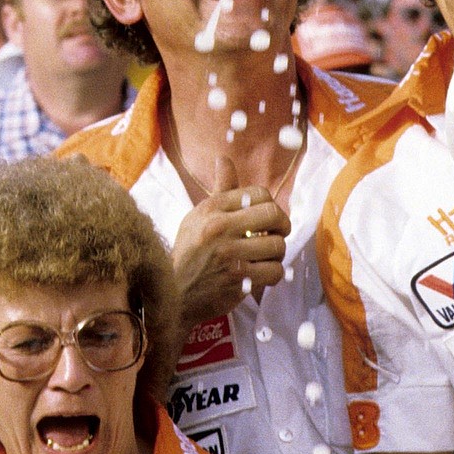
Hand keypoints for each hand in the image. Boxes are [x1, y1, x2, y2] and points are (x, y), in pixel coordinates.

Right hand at [172, 156, 289, 320]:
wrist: (172, 296)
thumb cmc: (190, 253)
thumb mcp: (198, 217)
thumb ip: (221, 190)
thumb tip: (224, 158)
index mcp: (212, 208)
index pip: (260, 193)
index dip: (269, 205)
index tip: (266, 218)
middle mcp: (219, 228)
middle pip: (274, 214)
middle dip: (281, 226)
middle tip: (275, 234)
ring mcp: (229, 255)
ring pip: (278, 245)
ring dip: (276, 254)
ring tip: (264, 257)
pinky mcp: (238, 280)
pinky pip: (275, 271)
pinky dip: (272, 274)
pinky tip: (259, 274)